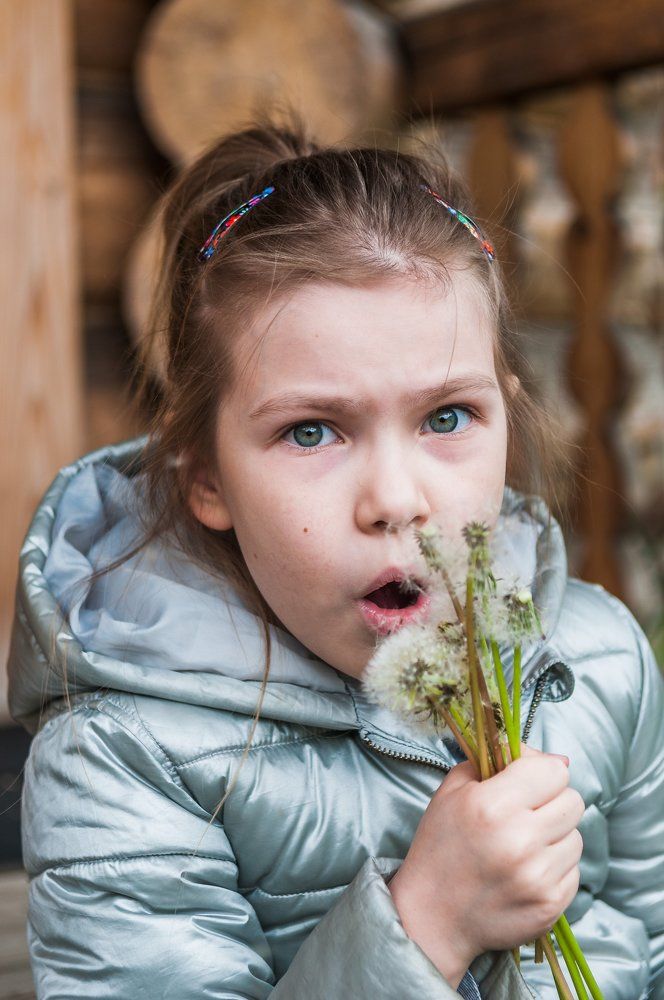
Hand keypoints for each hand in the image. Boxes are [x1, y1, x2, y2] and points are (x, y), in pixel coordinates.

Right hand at [388, 744, 584, 987]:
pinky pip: (574, 871)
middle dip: (552, 801)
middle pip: (573, 800)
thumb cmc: (440, 847)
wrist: (431, 916)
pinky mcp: (550, 905)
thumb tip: (557, 758)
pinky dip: (554, 868)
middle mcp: (520, 839)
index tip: (527, 781)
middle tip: (527, 813)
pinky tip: (526, 872)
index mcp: (493, 805)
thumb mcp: (453, 790)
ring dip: (555, 836)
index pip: (554, 770)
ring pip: (576, 836)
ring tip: (523, 847)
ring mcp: (538, 876)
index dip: (541, 771)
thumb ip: (497, 761)